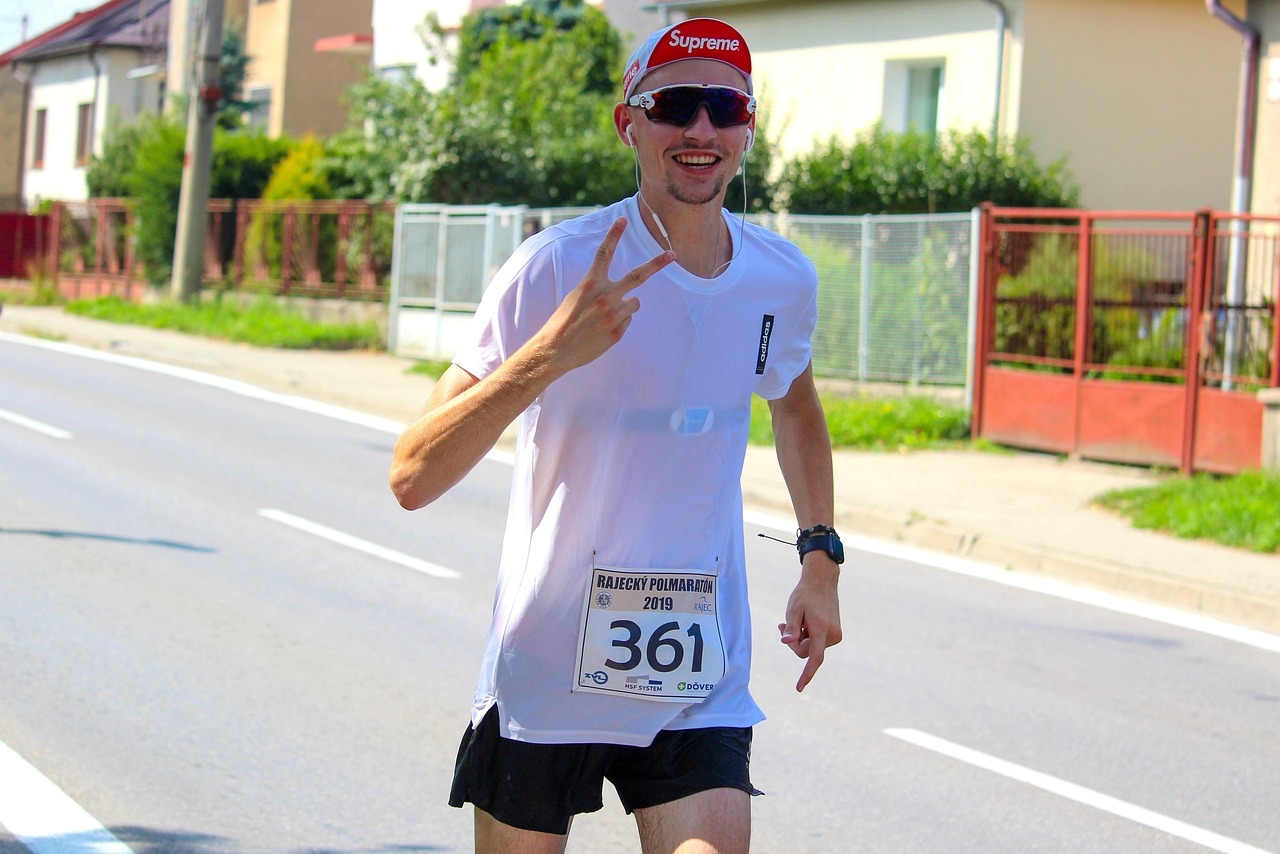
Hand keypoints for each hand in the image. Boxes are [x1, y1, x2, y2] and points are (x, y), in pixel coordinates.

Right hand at [538, 217, 674, 372]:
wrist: (557, 349)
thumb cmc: (564, 321)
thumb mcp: (577, 296)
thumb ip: (598, 288)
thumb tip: (624, 293)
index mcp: (590, 283)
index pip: (604, 253)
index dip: (613, 235)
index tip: (622, 219)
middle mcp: (605, 296)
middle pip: (637, 276)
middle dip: (657, 263)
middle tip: (673, 254)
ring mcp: (613, 314)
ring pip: (634, 303)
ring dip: (625, 306)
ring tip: (604, 317)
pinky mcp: (618, 331)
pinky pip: (628, 319)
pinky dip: (618, 323)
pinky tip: (602, 330)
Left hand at [778, 554, 841, 691]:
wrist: (822, 581)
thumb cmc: (805, 595)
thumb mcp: (793, 609)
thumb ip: (790, 628)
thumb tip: (786, 642)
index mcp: (821, 629)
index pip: (814, 658)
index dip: (806, 674)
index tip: (798, 687)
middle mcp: (832, 634)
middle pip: (807, 652)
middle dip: (794, 643)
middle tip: (781, 627)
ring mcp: (836, 634)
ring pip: (812, 648)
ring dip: (800, 638)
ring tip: (795, 620)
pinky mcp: (836, 633)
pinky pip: (817, 643)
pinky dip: (808, 636)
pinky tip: (804, 622)